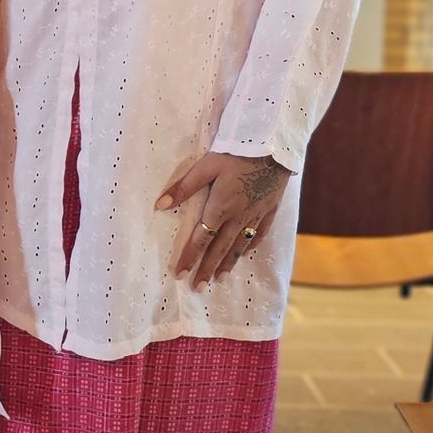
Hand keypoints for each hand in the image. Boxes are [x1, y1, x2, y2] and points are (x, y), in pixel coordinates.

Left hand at [158, 151, 291, 289]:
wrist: (273, 145)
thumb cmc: (236, 152)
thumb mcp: (206, 166)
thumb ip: (184, 188)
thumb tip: (160, 205)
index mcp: (220, 208)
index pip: (201, 240)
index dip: (189, 258)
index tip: (179, 274)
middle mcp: (238, 217)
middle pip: (219, 249)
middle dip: (207, 269)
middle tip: (197, 287)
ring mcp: (256, 215)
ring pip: (239, 245)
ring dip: (227, 263)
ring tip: (218, 279)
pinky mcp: (270, 209)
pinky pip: (259, 234)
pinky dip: (250, 247)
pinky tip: (244, 254)